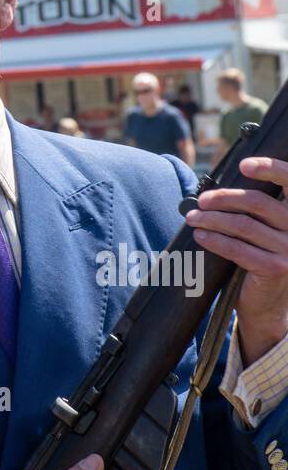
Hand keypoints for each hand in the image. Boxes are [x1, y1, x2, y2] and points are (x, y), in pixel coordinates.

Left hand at [186, 155, 287, 364]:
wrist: (266, 305)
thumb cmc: (257, 259)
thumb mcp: (259, 230)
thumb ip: (250, 211)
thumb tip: (213, 190)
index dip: (270, 168)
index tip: (245, 165)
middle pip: (257, 202)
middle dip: (224, 197)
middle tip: (202, 201)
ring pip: (243, 225)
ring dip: (212, 219)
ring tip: (193, 219)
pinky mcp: (275, 268)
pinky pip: (238, 249)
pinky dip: (215, 240)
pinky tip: (201, 237)